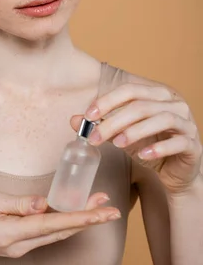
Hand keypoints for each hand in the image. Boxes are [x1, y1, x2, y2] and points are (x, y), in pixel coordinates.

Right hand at [0, 190, 120, 263]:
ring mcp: (23, 247)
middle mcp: (21, 244)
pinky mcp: (23, 243)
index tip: (100, 212)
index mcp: (10, 233)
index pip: (51, 224)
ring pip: (58, 233)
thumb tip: (43, 203)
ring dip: (81, 219)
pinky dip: (67, 222)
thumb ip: (15, 203)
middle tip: (111, 207)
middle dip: (89, 219)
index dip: (79, 217)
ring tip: (100, 204)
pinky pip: (49, 233)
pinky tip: (77, 211)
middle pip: (62, 231)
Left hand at [70, 82, 201, 195]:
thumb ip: (101, 125)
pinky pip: (178, 142)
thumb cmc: (149, 148)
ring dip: (135, 131)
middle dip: (114, 120)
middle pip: (142, 105)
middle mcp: (175, 104)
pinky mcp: (193, 144)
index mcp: (157, 95)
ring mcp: (187, 123)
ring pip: (162, 119)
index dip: (108, 101)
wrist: (176, 174)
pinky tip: (142, 155)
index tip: (88, 115)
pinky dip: (158, 148)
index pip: (130, 90)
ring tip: (117, 144)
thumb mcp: (122, 136)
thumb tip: (73, 119)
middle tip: (94, 136)